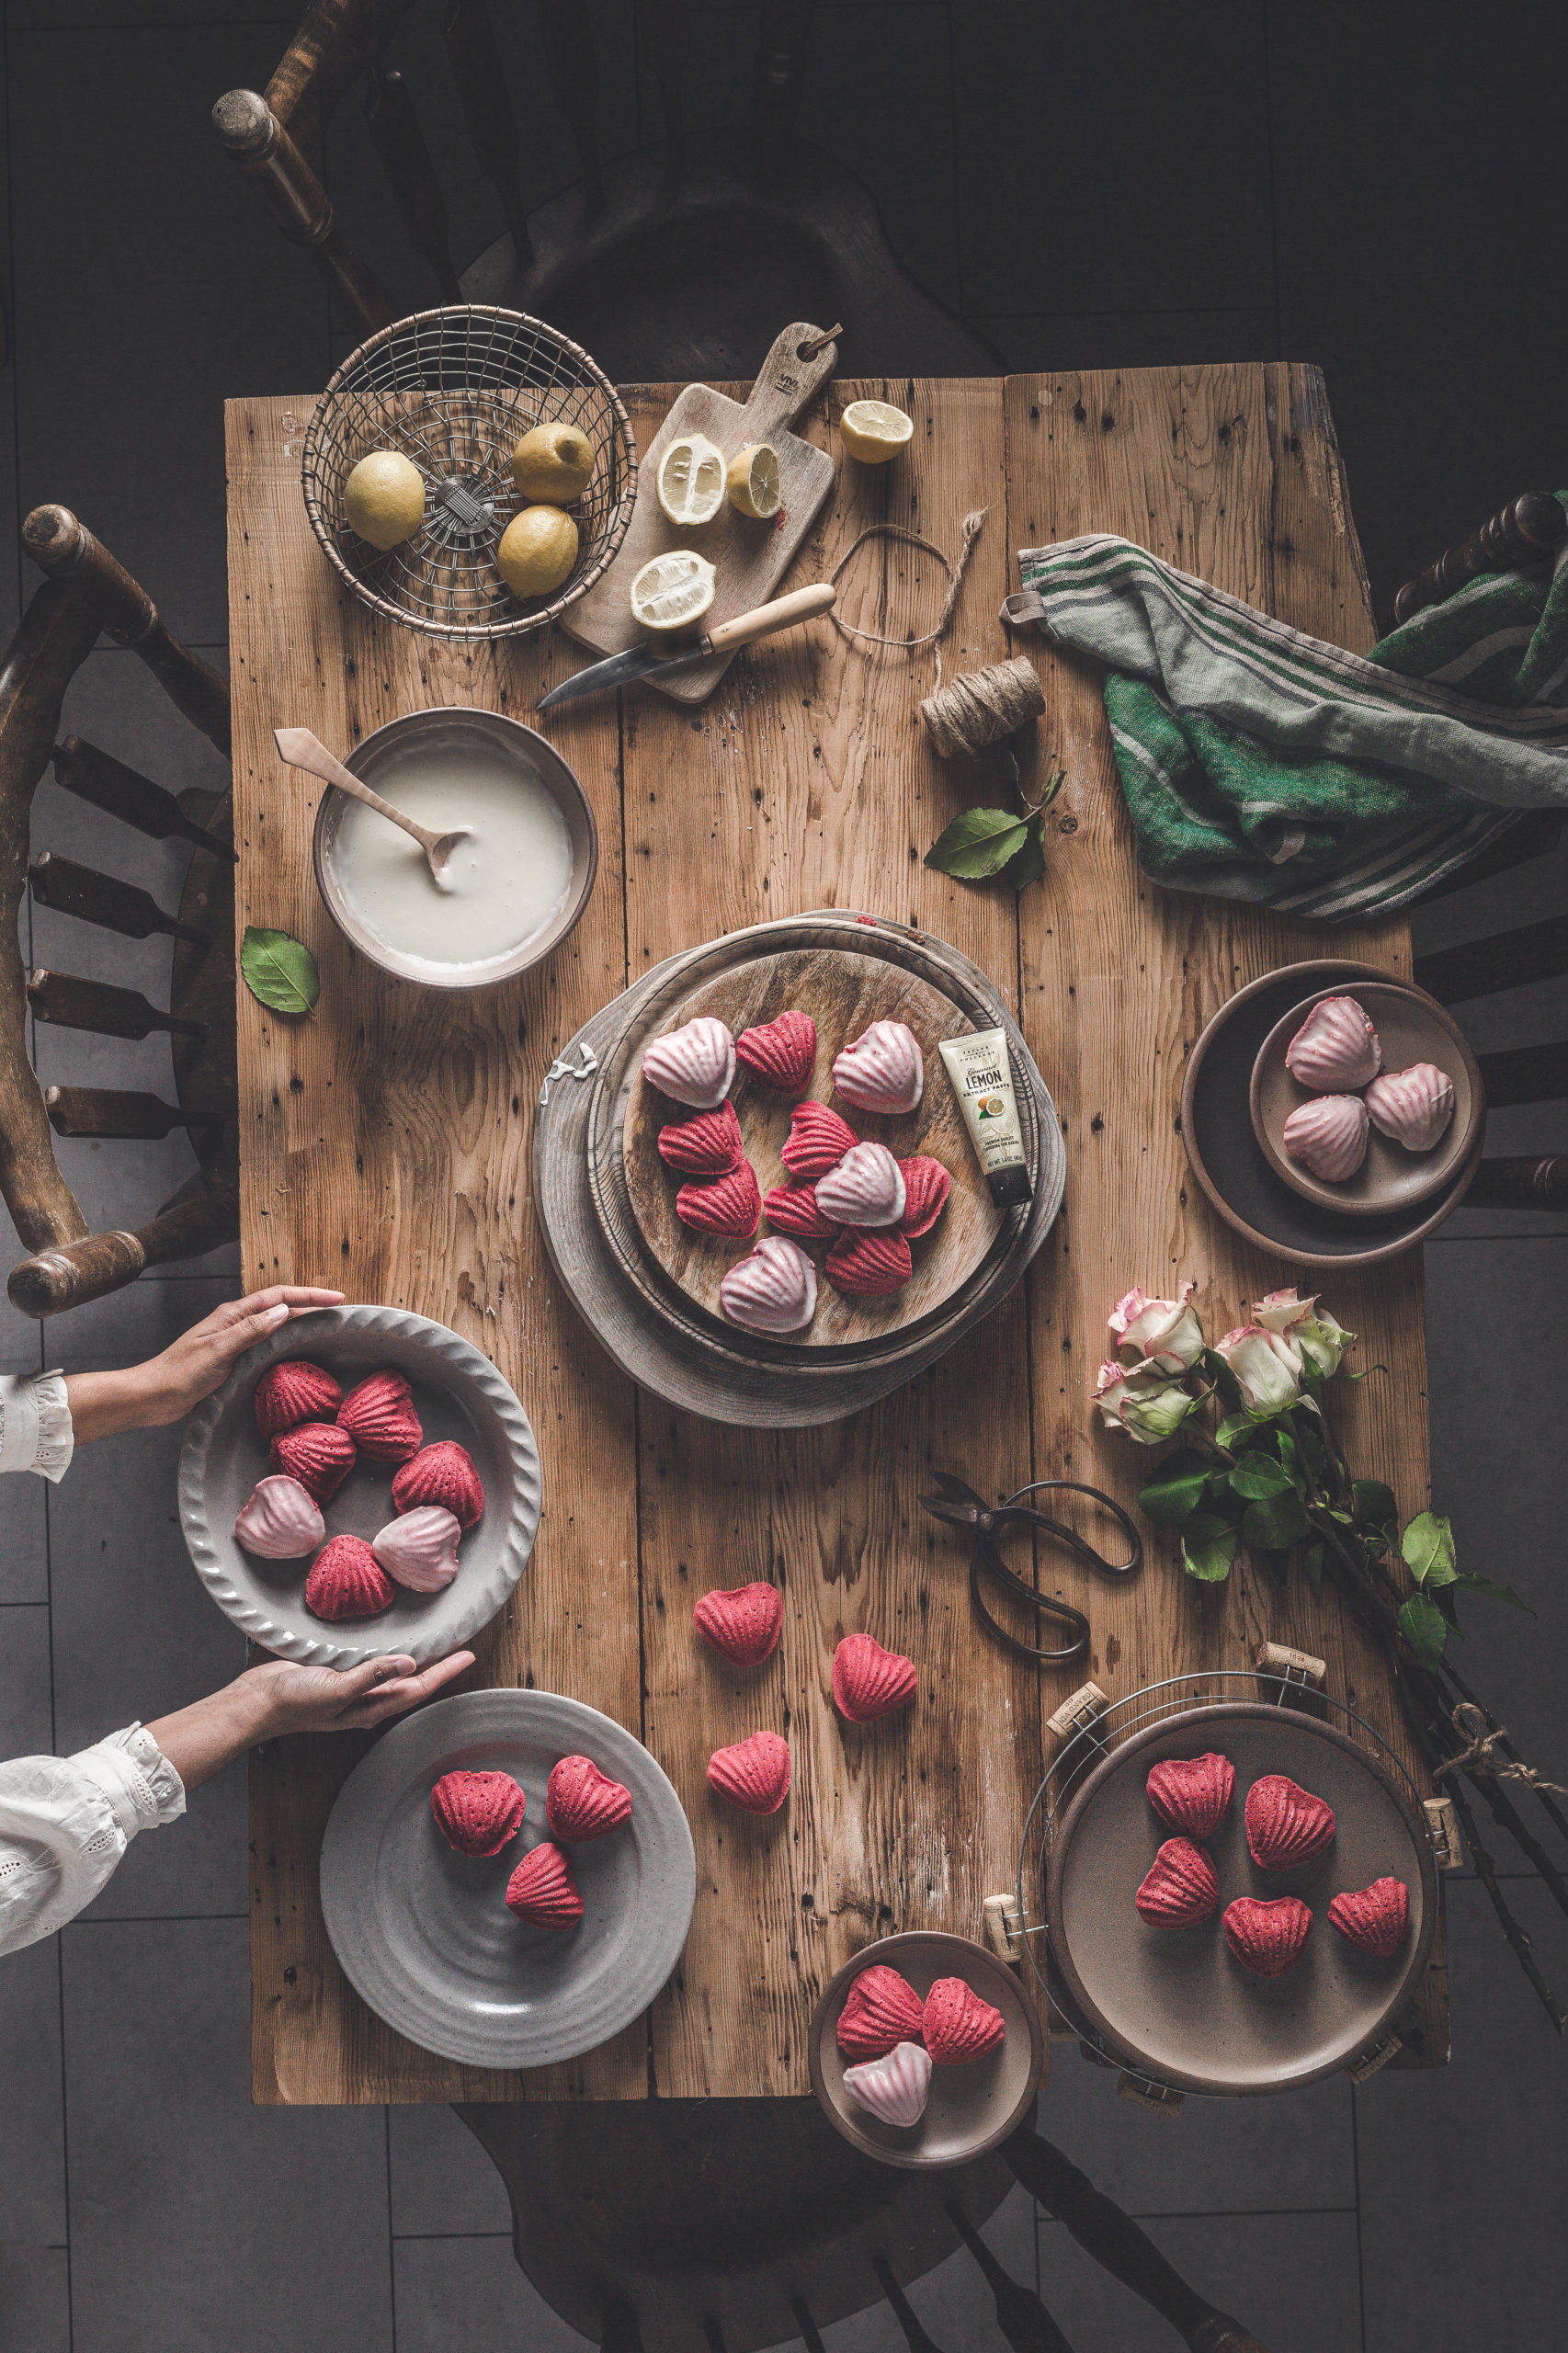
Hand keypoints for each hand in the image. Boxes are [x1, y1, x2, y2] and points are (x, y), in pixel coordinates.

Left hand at [65, 1285, 345, 1442]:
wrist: (153, 1396)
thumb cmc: (180, 1374)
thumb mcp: (219, 1350)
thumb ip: (250, 1330)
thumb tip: (283, 1311)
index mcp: (232, 1314)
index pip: (278, 1297)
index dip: (309, 1296)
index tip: (337, 1300)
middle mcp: (235, 1323)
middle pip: (279, 1307)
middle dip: (310, 1306)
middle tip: (339, 1313)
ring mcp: (234, 1340)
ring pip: (274, 1325)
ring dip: (299, 1322)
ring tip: (325, 1329)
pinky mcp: (232, 1358)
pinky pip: (266, 1344)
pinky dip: (285, 1342)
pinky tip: (295, 1352)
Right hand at [245, 1651, 477, 1734]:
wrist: (256, 1703)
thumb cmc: (293, 1703)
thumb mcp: (336, 1689)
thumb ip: (372, 1675)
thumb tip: (411, 1664)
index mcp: (369, 1708)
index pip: (417, 1689)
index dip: (445, 1673)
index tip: (468, 1656)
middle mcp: (366, 1699)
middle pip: (411, 1682)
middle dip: (438, 1668)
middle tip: (462, 1649)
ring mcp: (351, 1688)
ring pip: (392, 1673)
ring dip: (415, 1661)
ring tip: (437, 1645)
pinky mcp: (336, 1673)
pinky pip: (370, 1663)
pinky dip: (386, 1653)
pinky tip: (391, 1642)